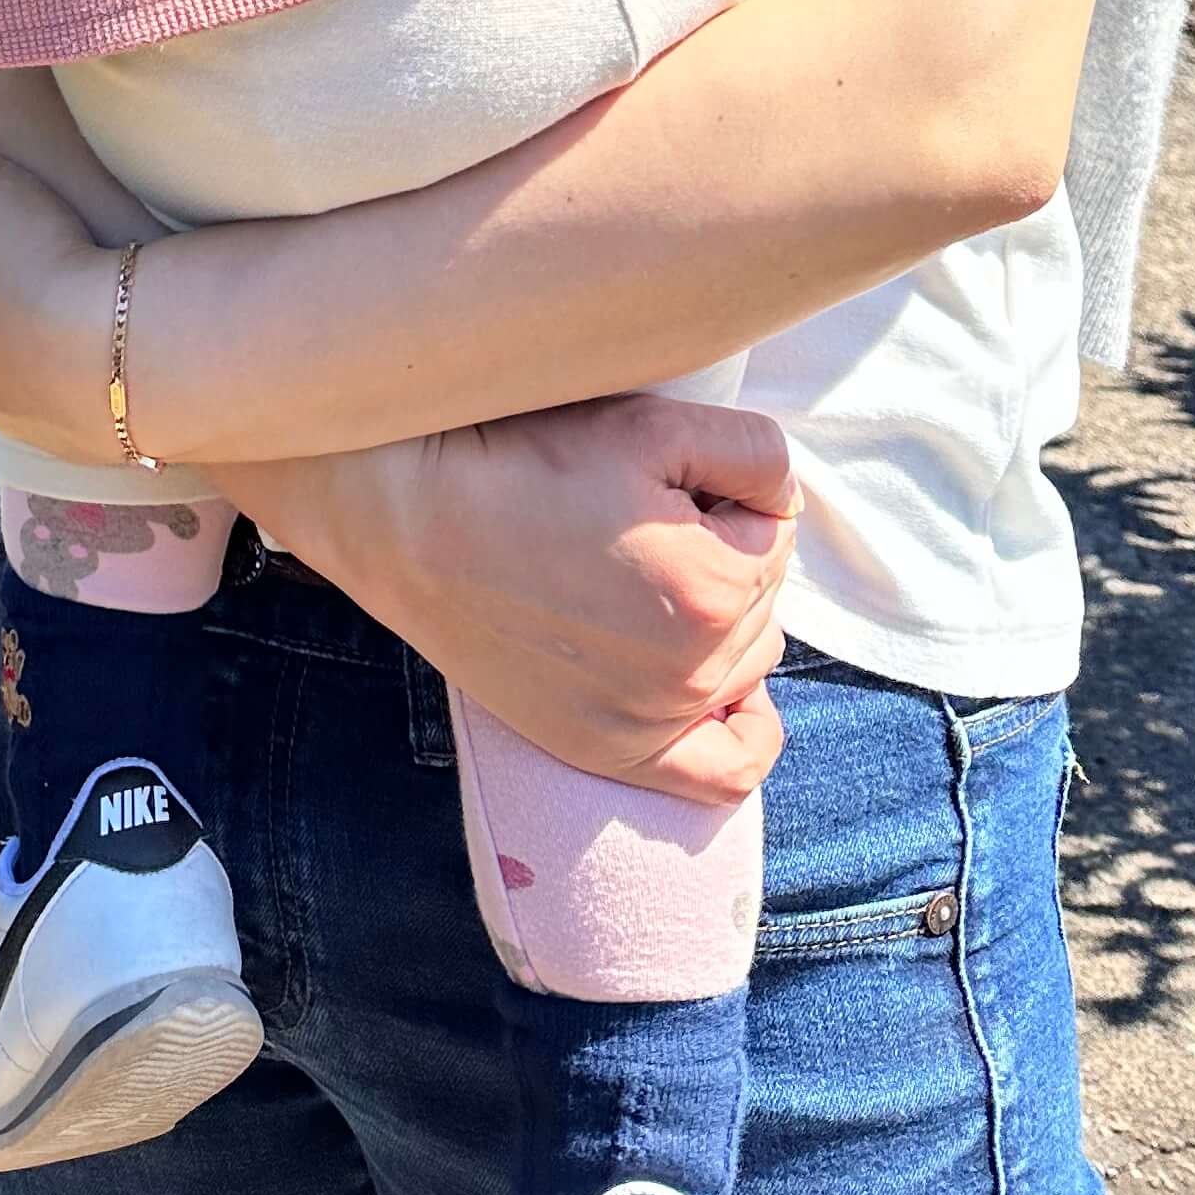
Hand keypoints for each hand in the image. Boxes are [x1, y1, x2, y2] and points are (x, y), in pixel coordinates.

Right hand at [220, 399, 800, 808]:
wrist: (409, 517)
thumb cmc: (522, 459)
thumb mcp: (650, 424)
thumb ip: (756, 454)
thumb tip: (785, 499)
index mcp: (715, 588)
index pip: (774, 527)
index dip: (723, 487)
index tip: (661, 472)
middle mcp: (694, 672)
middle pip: (763, 594)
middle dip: (725, 546)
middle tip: (641, 512)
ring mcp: (652, 721)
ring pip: (746, 659)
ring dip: (722, 613)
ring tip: (644, 569)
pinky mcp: (610, 750)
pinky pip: (722, 771)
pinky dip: (744, 731)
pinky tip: (726, 693)